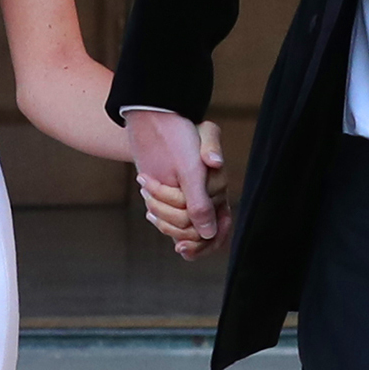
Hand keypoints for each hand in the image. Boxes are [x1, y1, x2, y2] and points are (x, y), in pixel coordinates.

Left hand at [129, 112, 230, 258]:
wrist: (155, 121)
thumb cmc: (180, 136)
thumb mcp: (192, 169)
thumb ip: (201, 201)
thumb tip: (209, 231)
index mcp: (220, 189)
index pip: (221, 227)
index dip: (206, 244)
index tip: (182, 248)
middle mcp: (209, 197)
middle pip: (196, 232)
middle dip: (172, 223)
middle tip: (151, 208)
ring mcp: (191, 198)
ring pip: (182, 229)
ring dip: (162, 219)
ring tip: (147, 200)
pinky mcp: (175, 198)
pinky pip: (172, 223)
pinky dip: (161, 222)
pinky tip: (150, 213)